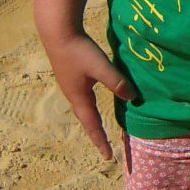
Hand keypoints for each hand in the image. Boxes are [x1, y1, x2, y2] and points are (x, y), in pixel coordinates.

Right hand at [42, 31, 137, 159]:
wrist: (57, 32)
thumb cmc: (79, 50)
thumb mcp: (101, 67)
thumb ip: (117, 82)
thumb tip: (133, 98)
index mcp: (80, 98)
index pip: (93, 125)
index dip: (101, 141)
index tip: (108, 157)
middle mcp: (73, 95)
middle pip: (86, 120)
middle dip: (95, 134)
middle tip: (104, 147)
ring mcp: (69, 85)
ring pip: (83, 108)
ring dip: (91, 121)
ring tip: (98, 128)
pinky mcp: (70, 75)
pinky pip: (81, 98)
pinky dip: (88, 106)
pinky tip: (92, 99)